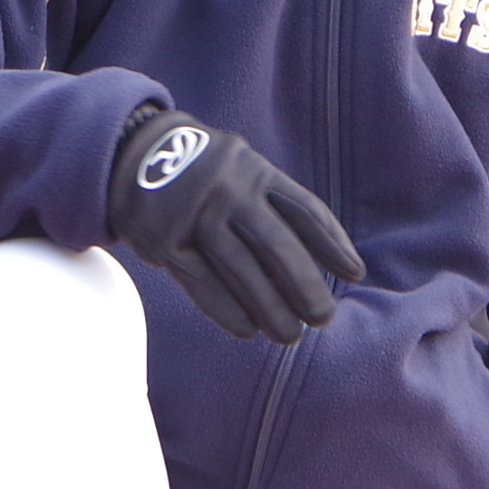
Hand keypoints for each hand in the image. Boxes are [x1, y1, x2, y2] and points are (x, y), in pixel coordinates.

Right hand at [105, 108, 361, 340]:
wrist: (132, 154)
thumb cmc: (205, 174)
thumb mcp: (241, 169)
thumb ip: (273, 202)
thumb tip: (321, 259)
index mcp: (256, 170)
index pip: (304, 210)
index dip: (333, 244)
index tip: (355, 273)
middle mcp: (229, 190)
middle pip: (277, 246)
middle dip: (305, 286)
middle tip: (323, 318)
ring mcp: (196, 215)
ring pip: (242, 271)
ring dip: (270, 310)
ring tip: (289, 335)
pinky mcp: (165, 241)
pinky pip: (203, 283)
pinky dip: (228, 311)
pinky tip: (247, 329)